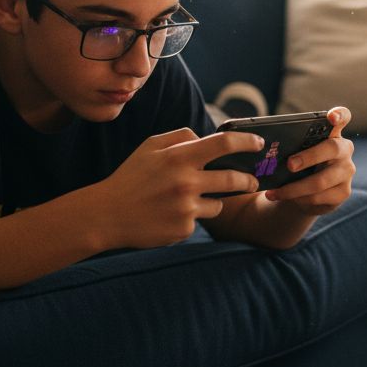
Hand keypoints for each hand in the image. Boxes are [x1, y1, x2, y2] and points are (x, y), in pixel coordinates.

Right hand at [98, 127, 262, 248]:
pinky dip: (192, 216)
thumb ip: (180, 137)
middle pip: (234, 178)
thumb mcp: (150, 147)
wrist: (107, 214)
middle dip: (248, 180)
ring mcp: (186, 208)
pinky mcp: (184, 229)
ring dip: (214, 200)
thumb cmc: (131, 177)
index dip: (248, 142)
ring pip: (219, 203)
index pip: (224, 144)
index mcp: (179, 157)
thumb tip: (206, 137)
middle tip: (251, 180)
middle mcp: (186, 182)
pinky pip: (200, 220)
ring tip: (188, 199)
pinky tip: (170, 215)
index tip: (259, 145)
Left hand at [264, 106, 354, 215]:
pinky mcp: (344, 192)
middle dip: (309, 157)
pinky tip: (285, 198)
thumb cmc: (299, 165)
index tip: (331, 116)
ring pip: (321, 181)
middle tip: (289, 165)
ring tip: (274, 192)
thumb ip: (290, 146)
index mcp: (332, 133)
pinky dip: (298, 199)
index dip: (339, 115)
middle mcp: (344, 149)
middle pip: (332, 148)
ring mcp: (347, 171)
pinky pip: (319, 197)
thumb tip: (266, 147)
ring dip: (294, 188)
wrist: (306, 193)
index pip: (343, 117)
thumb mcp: (295, 152)